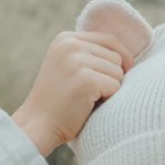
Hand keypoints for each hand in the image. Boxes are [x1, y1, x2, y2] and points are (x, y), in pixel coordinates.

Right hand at [11, 31, 135, 156]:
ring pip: (118, 72)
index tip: (126, 73)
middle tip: (93, 94)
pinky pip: (115, 87)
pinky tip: (90, 106)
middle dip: (112, 77)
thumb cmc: (58, 103)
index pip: (108, 39)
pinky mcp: (87, 80)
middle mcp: (71, 45)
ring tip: (89, 100)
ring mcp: (78, 61)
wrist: (38, 125)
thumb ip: (88, 56)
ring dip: (110, 90)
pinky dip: (109, 100)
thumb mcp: (67, 68)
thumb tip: (125, 57)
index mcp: (66, 39)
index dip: (122, 57)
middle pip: (116, 57)